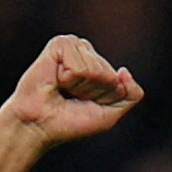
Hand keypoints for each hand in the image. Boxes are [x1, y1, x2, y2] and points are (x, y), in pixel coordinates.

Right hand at [0, 35, 143, 146]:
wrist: (40, 126)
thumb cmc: (70, 121)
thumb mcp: (110, 114)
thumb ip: (130, 95)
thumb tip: (124, 71)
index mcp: (99, 65)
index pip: (119, 81)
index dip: (104, 99)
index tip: (83, 103)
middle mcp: (86, 52)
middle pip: (109, 75)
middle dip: (93, 92)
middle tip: (71, 97)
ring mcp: (73, 45)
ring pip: (95, 70)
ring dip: (80, 86)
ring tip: (63, 89)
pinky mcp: (59, 45)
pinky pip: (79, 66)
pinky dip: (69, 79)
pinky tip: (56, 80)